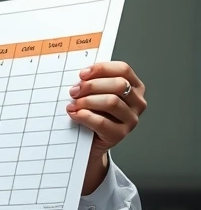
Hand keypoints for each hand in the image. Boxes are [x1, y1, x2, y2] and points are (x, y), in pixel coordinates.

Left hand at [67, 61, 145, 194]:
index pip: (124, 70)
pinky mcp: (120, 134)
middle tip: (74, 91)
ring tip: (73, 104)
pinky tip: (75, 114)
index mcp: (134, 87)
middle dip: (91, 85)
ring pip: (111, 102)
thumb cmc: (92, 111)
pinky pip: (101, 122)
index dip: (102, 69)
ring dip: (87, 101)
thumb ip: (92, 81)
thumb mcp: (95, 93)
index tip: (82, 74)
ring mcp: (131, 119)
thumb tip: (80, 76)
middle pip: (118, 85)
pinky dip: (84, 116)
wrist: (89, 140)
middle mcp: (137, 102)